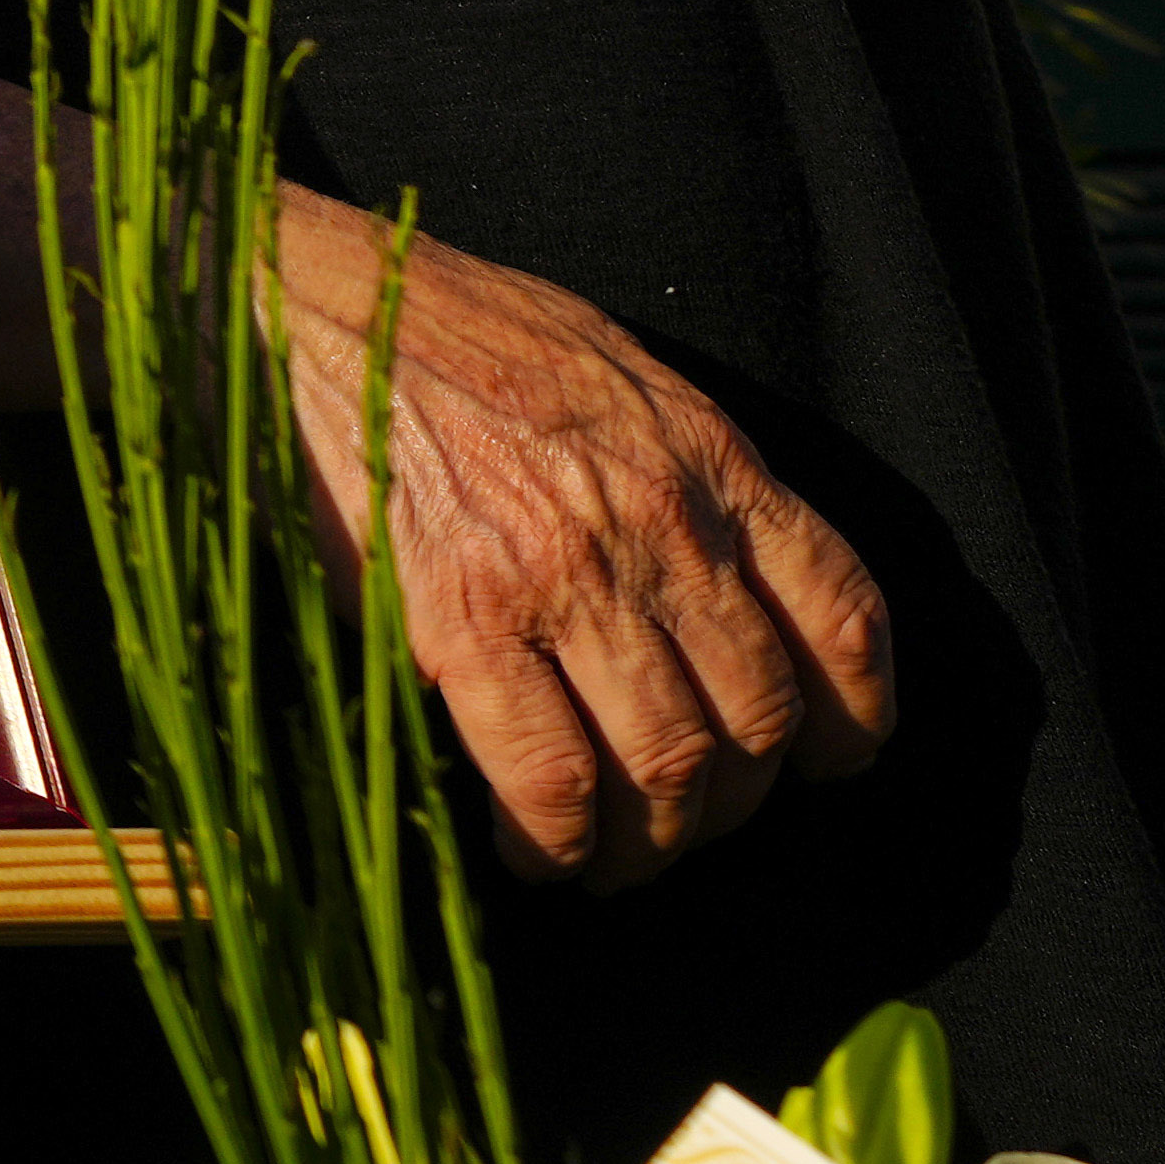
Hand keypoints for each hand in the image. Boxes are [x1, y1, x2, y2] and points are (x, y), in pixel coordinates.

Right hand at [265, 188, 894, 886]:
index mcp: (707, 457)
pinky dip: (555, 841)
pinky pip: (549, 777)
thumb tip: (711, 581)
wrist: (312, 305)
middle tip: (686, 822)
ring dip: (649, 842)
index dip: (852, 715)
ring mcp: (567, 578)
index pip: (841, 614)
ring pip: (667, 765)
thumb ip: (678, 469)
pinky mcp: (465, 622)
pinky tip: (534, 852)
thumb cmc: (445, 328)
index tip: (826, 760)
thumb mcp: (610, 370)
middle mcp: (661, 524)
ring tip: (612, 859)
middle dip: (733, 802)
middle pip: (757, 716)